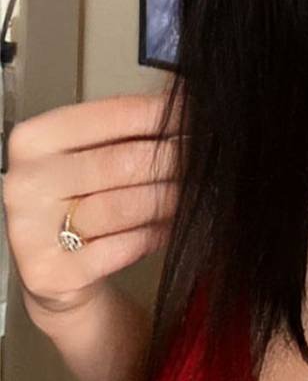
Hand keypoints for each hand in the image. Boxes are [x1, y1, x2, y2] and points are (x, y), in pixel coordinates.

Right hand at [3, 91, 181, 319]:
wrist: (54, 269)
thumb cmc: (80, 201)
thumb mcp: (91, 157)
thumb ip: (128, 133)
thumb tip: (190, 108)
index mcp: (35, 140)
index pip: (114, 114)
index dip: (165, 114)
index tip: (199, 114)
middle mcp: (25, 182)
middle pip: (125, 161)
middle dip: (177, 158)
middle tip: (209, 156)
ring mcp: (31, 230)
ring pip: (126, 205)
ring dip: (172, 198)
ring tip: (196, 191)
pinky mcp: (51, 272)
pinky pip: (124, 246)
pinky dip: (157, 234)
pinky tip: (173, 226)